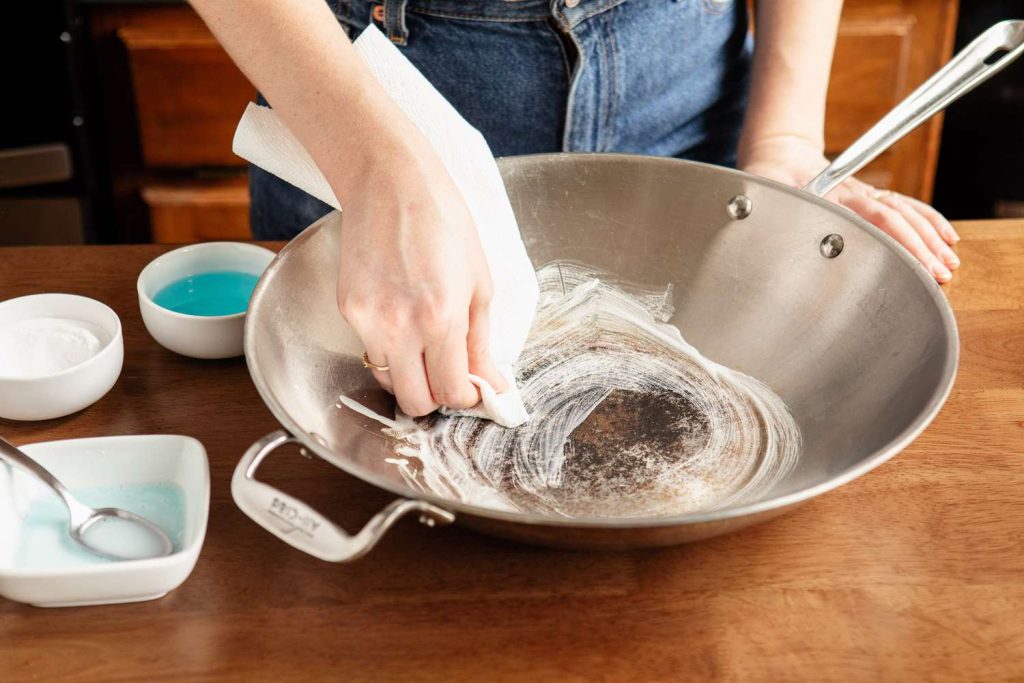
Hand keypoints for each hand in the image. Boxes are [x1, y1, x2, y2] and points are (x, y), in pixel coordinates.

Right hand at [334, 135, 506, 415]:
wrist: (391, 183)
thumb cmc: (444, 223)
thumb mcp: (480, 283)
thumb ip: (482, 342)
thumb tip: (492, 384)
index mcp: (441, 319)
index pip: (451, 392)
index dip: (466, 398)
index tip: (472, 390)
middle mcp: (400, 327)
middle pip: (415, 402)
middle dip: (436, 398)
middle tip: (448, 375)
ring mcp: (368, 321)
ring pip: (389, 380)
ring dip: (410, 375)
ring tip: (424, 343)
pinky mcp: (347, 310)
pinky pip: (370, 349)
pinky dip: (389, 346)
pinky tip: (401, 314)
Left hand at [740, 135, 959, 282]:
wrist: (778, 156)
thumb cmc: (766, 182)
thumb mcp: (763, 199)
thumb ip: (771, 221)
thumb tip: (772, 248)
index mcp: (829, 195)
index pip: (873, 218)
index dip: (897, 241)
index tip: (912, 264)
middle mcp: (853, 194)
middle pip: (895, 218)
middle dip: (920, 248)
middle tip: (939, 275)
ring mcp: (864, 194)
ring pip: (904, 212)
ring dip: (929, 237)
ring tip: (949, 263)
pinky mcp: (870, 198)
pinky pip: (905, 207)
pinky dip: (928, 221)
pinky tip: (946, 239)